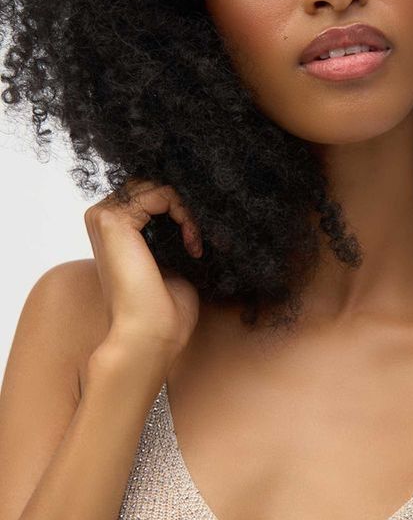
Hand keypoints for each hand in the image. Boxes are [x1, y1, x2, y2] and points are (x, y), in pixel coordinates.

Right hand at [84, 177, 202, 360]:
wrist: (149, 335)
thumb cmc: (163, 309)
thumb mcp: (174, 259)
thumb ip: (175, 230)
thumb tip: (201, 206)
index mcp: (115, 228)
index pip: (153, 193)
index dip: (182, 209)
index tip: (198, 242)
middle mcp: (104, 218)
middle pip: (154, 184)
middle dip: (185, 205)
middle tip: (200, 239)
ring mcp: (103, 216)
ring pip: (159, 185)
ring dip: (187, 210)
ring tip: (195, 243)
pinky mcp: (112, 219)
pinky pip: (161, 192)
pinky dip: (184, 212)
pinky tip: (191, 242)